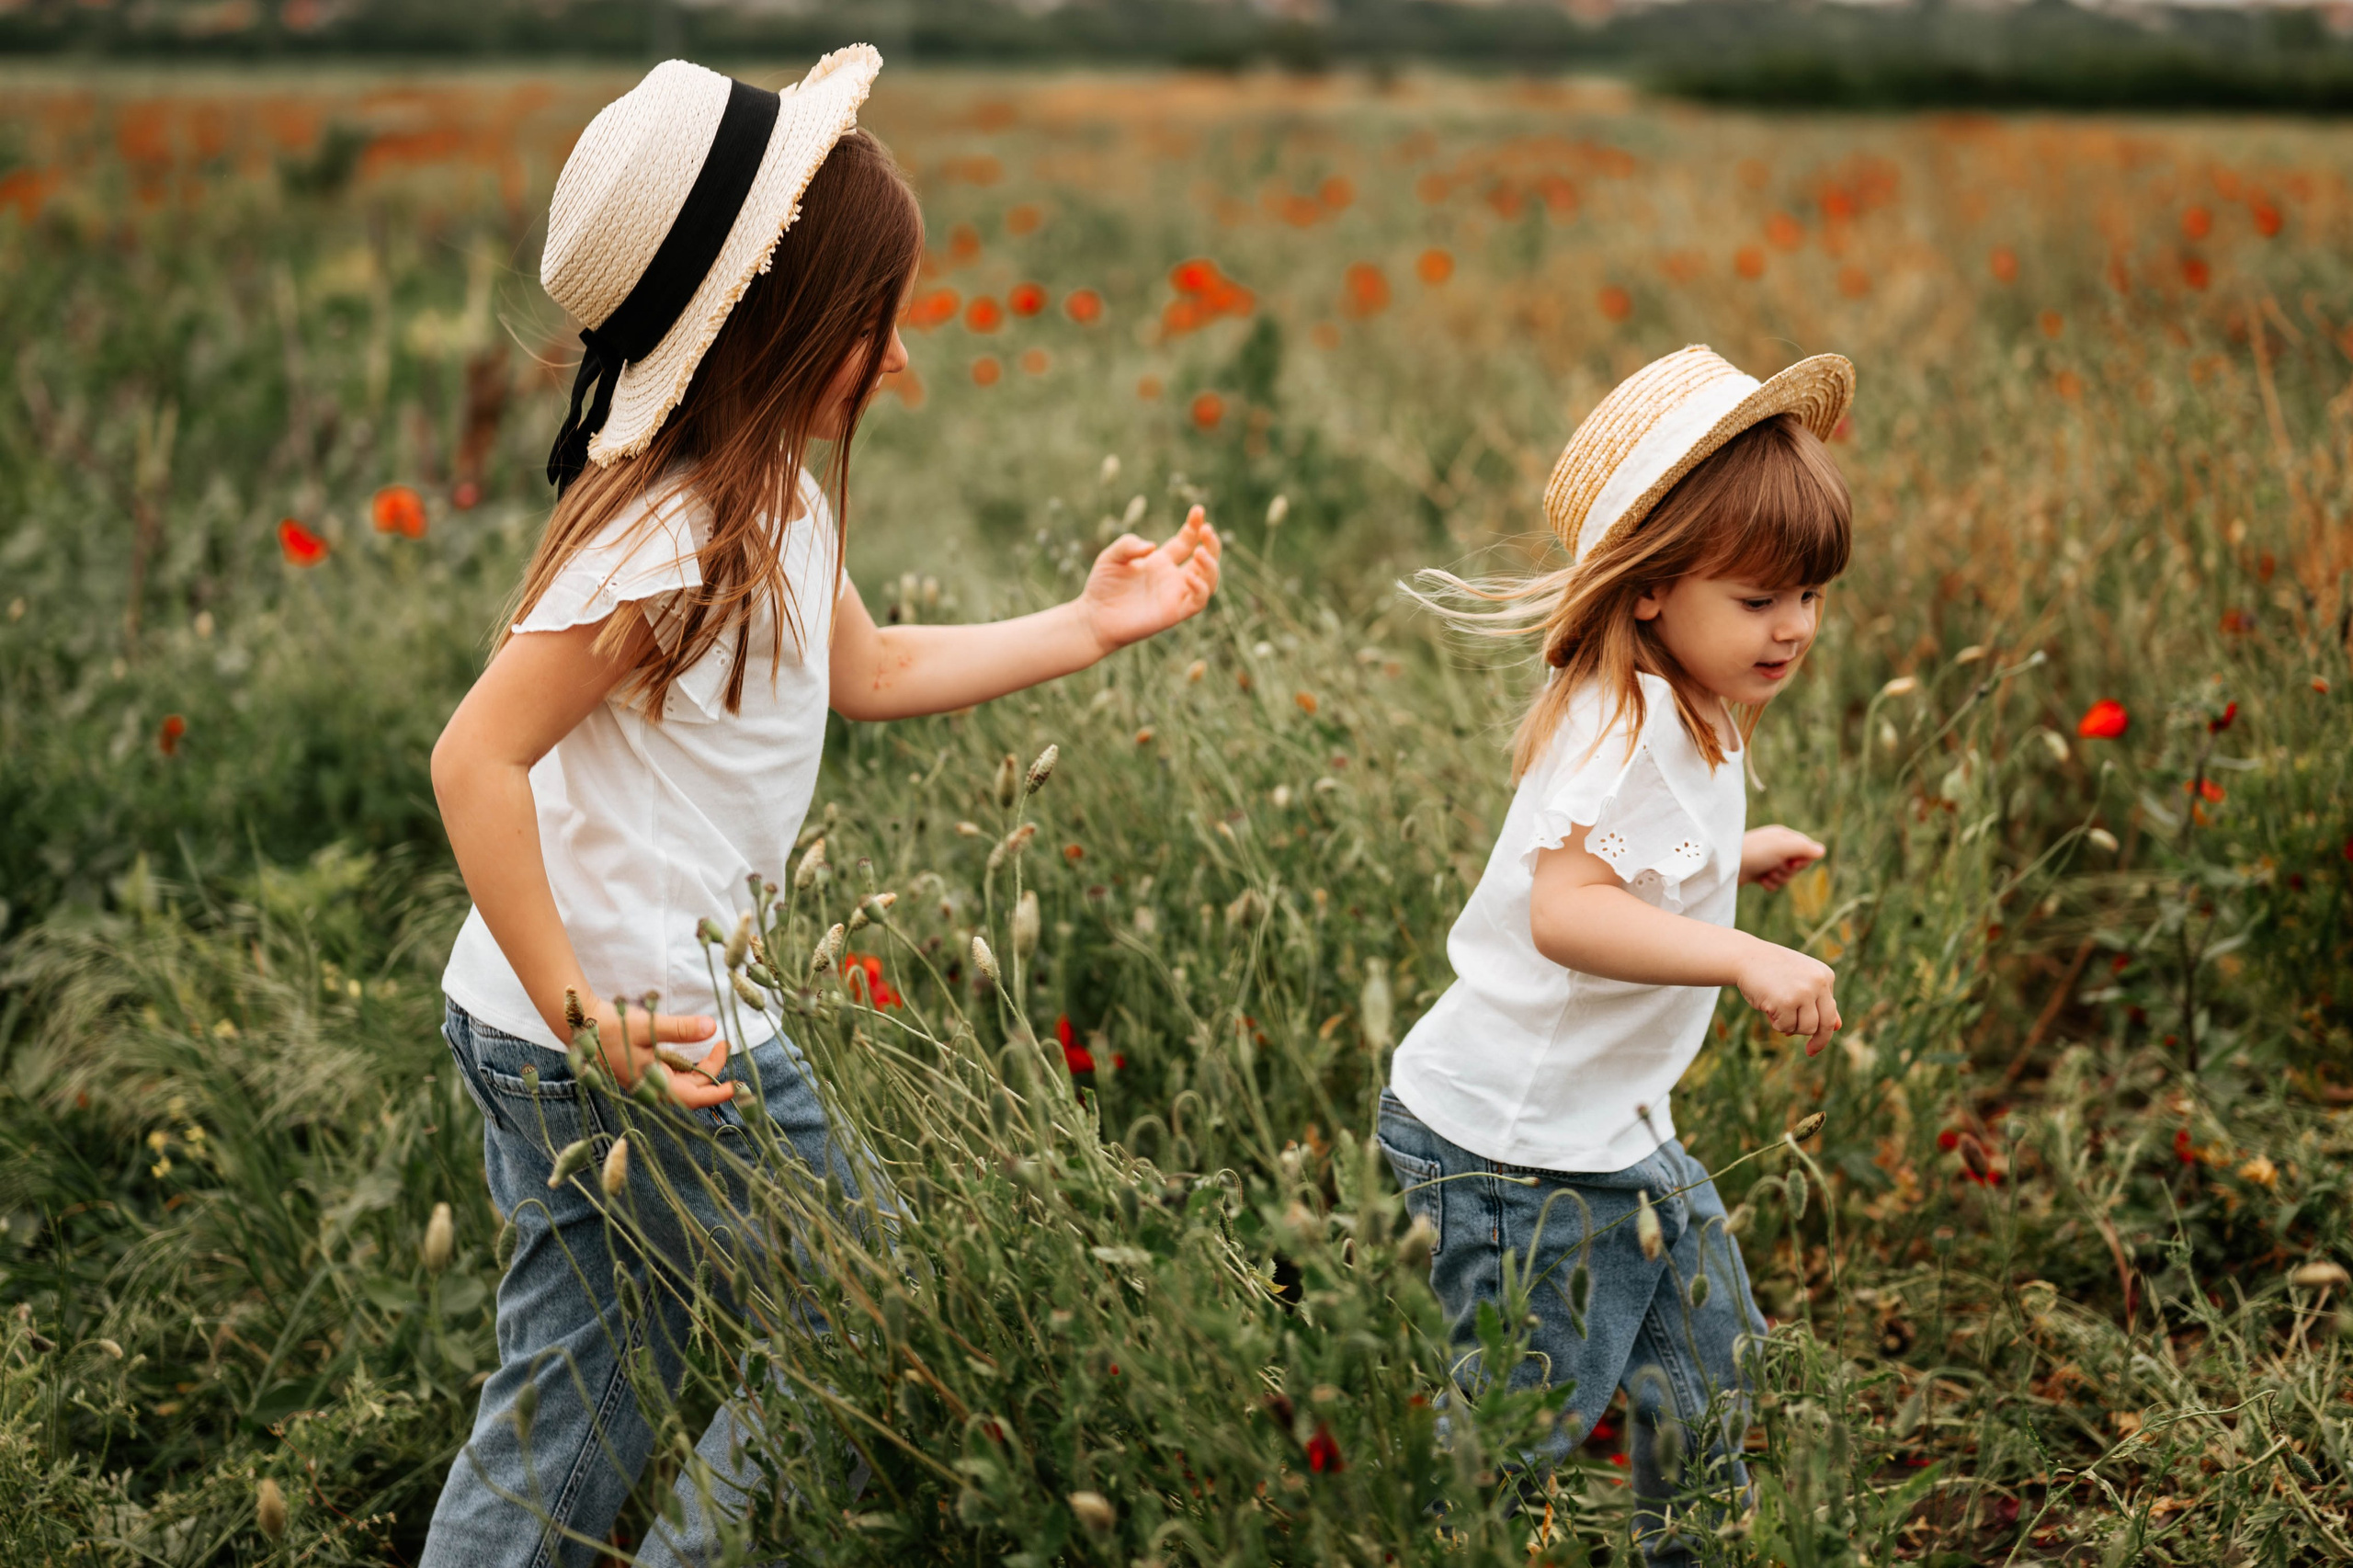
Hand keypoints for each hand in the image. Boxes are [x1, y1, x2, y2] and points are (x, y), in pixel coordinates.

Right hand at [576, 997, 736, 1109]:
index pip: (693, 1097)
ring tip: (716, 1045)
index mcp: (653, 1084)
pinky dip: (687, 1065)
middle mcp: (651, 1088)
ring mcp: (646, 1081)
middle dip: (713, 1071)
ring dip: (701, 1069)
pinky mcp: (642, 1071)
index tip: (736, 1086)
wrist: (579, 1025)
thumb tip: (712, 1027)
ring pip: (683, 1082)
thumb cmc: (611, 1027)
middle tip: (724, 1044)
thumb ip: (680, 1029)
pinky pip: (672, 1075)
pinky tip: (694, 1049)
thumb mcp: (647, 1026)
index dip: (717, 1093)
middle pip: (692, 1089)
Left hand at [1078, 505, 1220, 653]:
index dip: (1195, 526)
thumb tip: (1151, 547)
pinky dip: (1201, 588)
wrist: (1094, 618)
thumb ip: (1128, 545)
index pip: (1187, 541)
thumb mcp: (1111, 557)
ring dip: (1211, 565)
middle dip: (1211, 543)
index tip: (1197, 510)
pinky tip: (1190, 576)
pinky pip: (1198, 601)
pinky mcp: (1175, 613)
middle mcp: (1173, 577)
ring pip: (1209, 580)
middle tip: (1207, 529)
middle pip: (1205, 558)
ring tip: (1201, 552)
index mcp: (1161, 561)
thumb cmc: (1102, 586)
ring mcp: (1176, 595)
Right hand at [1734, 939, 1841, 1055]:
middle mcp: (1819, 982)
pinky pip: (1786, 1027)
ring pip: (1807, 1028)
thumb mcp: (1800, 982)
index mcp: (1825, 976)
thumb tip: (1839, 1026)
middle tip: (1810, 1051)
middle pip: (1825, 1023)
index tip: (1815, 1047)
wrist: (1745, 957)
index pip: (1831, 1011)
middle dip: (1818, 1040)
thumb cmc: (1772, 971)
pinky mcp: (1787, 1001)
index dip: (1824, 1031)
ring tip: (1777, 1011)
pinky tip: (1767, 1007)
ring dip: (1791, 1027)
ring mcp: (1804, 991)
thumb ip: (1819, 1002)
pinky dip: (1776, 1023)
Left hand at [1741, 825, 1825, 889]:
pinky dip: (1769, 884)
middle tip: (1775, 867)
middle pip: (1798, 865)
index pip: (1807, 850)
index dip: (1803, 860)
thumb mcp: (1781, 847)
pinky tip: (1760, 881)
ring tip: (1765, 874)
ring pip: (1787, 876)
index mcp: (1783, 836)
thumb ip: (1803, 848)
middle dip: (1789, 871)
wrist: (1725, 866)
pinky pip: (1775, 883)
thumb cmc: (1754, 853)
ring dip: (1778, 878)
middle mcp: (1776, 846)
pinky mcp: (1759, 872)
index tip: (1792, 861)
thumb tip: (1822, 851)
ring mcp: (1768, 860)